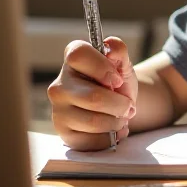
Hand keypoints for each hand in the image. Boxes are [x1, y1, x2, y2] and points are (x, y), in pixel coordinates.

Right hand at [47, 36, 137, 150]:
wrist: (118, 106)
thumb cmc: (117, 81)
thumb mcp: (122, 63)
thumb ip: (119, 51)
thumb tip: (111, 46)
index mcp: (72, 59)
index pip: (78, 55)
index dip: (102, 68)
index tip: (118, 80)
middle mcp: (58, 84)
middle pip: (93, 97)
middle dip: (120, 104)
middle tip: (128, 106)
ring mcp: (58, 110)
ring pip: (94, 121)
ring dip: (117, 122)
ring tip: (122, 117)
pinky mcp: (63, 132)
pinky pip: (90, 140)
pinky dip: (109, 138)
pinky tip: (114, 131)